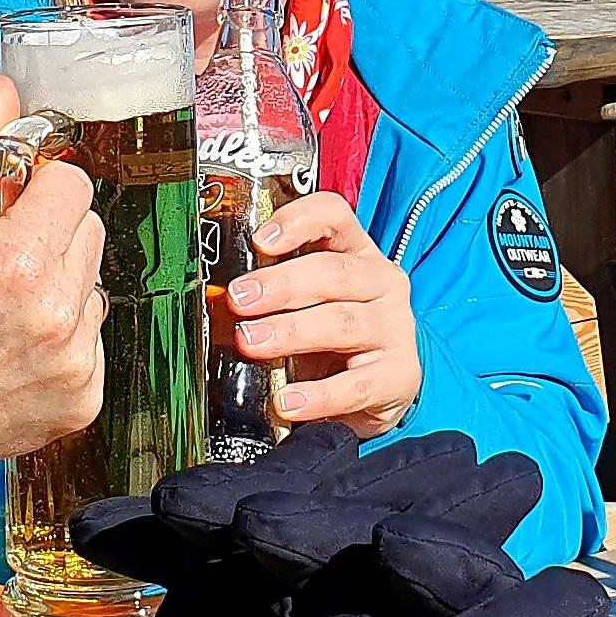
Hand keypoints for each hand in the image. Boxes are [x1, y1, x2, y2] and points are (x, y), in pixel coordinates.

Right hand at [0, 73, 105, 494]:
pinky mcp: (84, 397)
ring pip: (96, 285)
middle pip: (91, 230)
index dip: (41, 191)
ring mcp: (74, 358)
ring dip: (64, 286)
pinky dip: (67, 338)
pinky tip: (22, 347)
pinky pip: (95, 339)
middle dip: (55, 234)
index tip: (13, 212)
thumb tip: (5, 88)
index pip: (73, 184)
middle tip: (8, 262)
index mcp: (17, 259)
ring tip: (12, 310)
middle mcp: (56, 309)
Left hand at [219, 188, 421, 434]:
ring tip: (251, 344)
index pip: (334, 216)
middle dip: (280, 285)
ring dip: (291, 332)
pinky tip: (286, 401)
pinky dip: (317, 395)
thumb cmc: (330, 338)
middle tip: (239, 301)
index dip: (298, 221)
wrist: (380, 388)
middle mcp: (381, 282)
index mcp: (355, 252)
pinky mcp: (400, 374)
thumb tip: (215, 306)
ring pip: (343, 323)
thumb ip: (266, 299)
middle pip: (333, 272)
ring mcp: (396, 327)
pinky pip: (356, 385)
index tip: (260, 240)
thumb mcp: (302, 307)